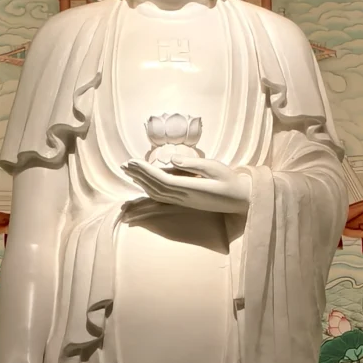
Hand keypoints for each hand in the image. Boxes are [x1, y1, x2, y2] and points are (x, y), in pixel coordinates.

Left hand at [123, 157, 250, 215]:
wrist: (239, 200)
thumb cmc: (229, 181)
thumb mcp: (214, 168)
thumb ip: (192, 165)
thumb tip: (170, 160)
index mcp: (190, 188)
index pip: (161, 179)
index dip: (145, 171)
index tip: (132, 161)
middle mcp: (183, 197)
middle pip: (154, 186)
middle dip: (138, 174)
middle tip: (123, 164)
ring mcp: (183, 201)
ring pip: (156, 192)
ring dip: (141, 181)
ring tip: (129, 171)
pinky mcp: (184, 201)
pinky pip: (162, 196)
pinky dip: (149, 188)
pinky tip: (143, 182)